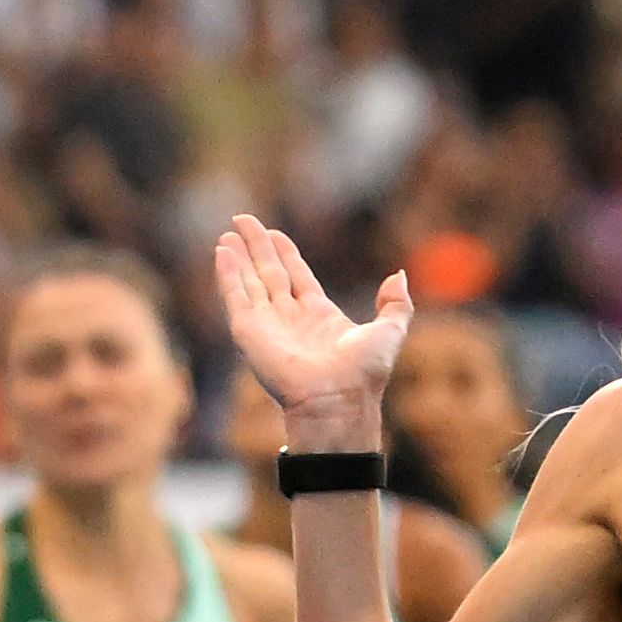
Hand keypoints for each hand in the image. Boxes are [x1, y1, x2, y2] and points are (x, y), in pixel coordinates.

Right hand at [215, 217, 413, 441]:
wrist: (336, 400)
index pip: (297, 276)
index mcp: (319, 317)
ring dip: (238, 258)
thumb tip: (399, 276)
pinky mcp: (249, 332)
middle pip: (270, 274)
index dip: (286, 254)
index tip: (275, 234)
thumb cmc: (363, 374)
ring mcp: (268, 326)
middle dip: (258, 247)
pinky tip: (222, 251)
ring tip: (229, 233)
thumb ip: (396, 304)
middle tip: (244, 221)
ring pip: (250, 282)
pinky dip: (227, 274)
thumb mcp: (389, 332)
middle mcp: (291, 320)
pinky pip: (235, 296)